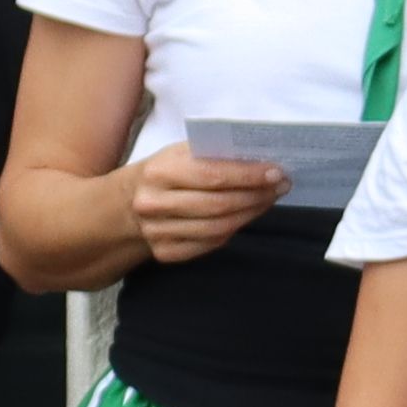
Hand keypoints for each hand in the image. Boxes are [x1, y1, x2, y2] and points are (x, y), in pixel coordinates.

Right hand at [123, 143, 290, 263]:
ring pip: (217, 228)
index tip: (277, 172)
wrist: (126, 205)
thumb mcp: (179, 153)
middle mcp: (155, 204)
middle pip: (218, 205)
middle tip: (280, 187)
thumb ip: (212, 154)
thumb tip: (260, 160)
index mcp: (159, 172)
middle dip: (255, 196)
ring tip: (267, 200)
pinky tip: (245, 217)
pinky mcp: (165, 252)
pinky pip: (209, 245)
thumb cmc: (165, 173)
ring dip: (250, 214)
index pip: (212, 175)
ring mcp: (158, 232)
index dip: (248, 176)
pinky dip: (233, 231)